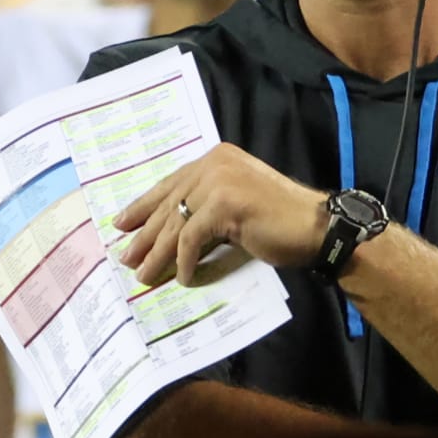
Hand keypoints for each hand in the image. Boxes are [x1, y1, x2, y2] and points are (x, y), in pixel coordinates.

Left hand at [115, 144, 330, 285]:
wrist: (316, 227)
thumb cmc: (280, 221)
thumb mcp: (235, 205)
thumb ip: (207, 206)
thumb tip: (171, 230)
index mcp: (216, 158)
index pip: (171, 184)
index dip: (144, 205)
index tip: (122, 223)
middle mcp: (214, 164)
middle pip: (169, 204)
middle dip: (145, 235)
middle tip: (125, 258)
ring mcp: (219, 181)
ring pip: (176, 224)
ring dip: (157, 254)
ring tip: (145, 275)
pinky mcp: (224, 204)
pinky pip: (192, 239)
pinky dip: (185, 262)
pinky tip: (185, 278)